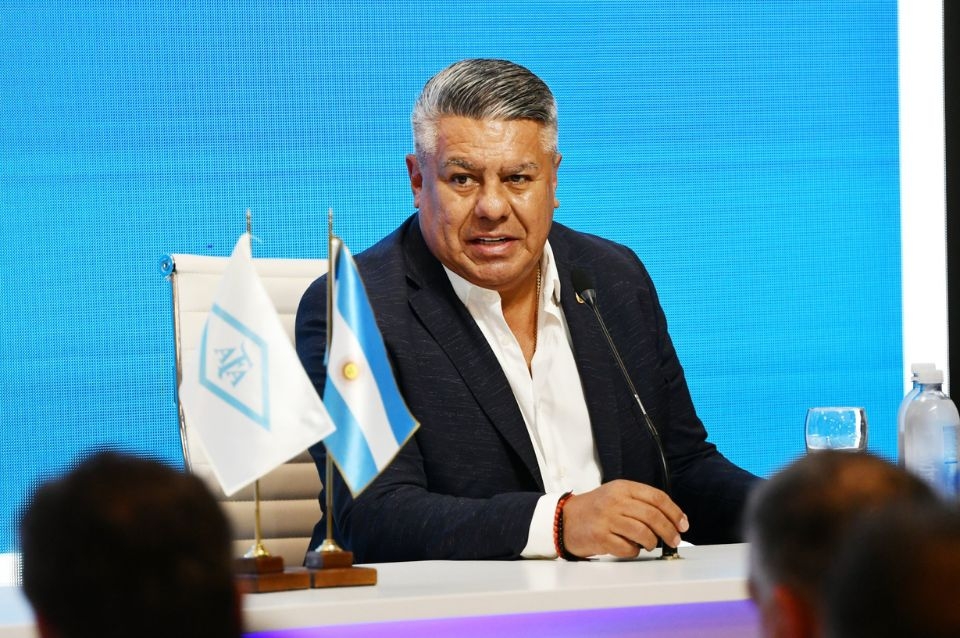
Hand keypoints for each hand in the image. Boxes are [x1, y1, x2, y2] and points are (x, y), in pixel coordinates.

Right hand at [560, 480, 688, 558]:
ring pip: (643, 532)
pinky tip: (630, 548)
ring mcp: (606, 518)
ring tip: (650, 544)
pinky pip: (627, 548)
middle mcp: (615, 501)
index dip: (674, 512)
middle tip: (674, 540)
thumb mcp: (616, 495)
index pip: (657, 497)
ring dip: (652, 542)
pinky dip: (634, 551)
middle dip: (669, 531)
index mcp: (623, 488)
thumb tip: (670, 519)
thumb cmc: (595, 509)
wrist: (564, 519)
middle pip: (653, 516)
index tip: (683, 524)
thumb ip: (640, 502)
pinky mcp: (600, 537)